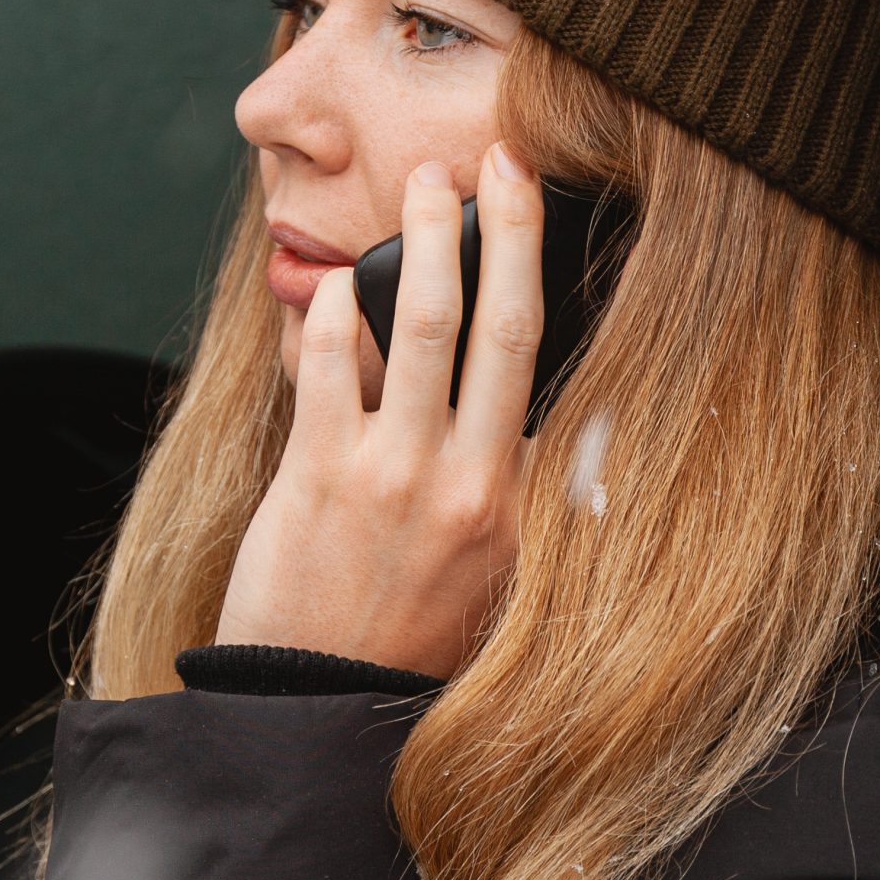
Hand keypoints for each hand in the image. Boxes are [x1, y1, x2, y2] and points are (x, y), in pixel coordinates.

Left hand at [216, 142, 543, 679]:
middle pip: (504, 326)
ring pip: (421, 325)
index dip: (546, 285)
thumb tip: (563, 436)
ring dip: (424, 239)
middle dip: (504, 230)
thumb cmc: (400, 648)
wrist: (315, 716)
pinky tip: (327, 280)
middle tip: (501, 163)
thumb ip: (522, 504)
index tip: (541, 219)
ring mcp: (393, 477)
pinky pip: (329, 367)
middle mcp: (469, 484)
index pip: (550, 372)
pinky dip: (330, 312)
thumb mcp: (494, 587)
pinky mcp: (319, 477)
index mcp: (518, 506)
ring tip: (424, 185)